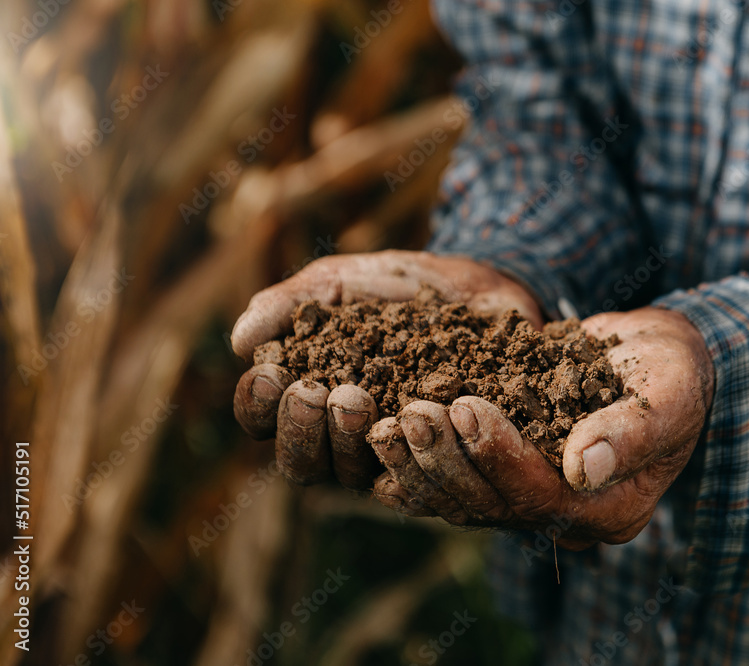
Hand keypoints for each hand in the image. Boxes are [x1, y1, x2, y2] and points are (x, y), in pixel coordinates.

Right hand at [231, 250, 541, 488]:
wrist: (485, 289)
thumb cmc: (403, 287)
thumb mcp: (344, 281)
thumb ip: (293, 303)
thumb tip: (239, 341)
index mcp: (307, 393)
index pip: (261, 419)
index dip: (255, 405)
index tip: (269, 374)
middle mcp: (342, 435)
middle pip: (300, 463)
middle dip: (299, 430)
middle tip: (313, 392)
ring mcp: (390, 452)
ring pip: (349, 476)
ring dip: (345, 440)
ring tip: (355, 395)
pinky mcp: (437, 459)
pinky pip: (414, 479)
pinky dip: (405, 453)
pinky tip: (409, 419)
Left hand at [370, 307, 714, 545]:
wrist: (652, 364)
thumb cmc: (671, 373)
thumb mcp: (670, 392)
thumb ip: (633, 431)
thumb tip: (583, 469)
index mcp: (611, 511)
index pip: (543, 496)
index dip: (500, 456)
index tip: (468, 405)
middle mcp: (565, 519)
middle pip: (490, 507)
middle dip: (446, 460)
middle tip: (411, 411)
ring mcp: (528, 500)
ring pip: (460, 500)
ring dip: (419, 461)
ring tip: (386, 418)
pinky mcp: (500, 476)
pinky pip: (449, 481)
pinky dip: (414, 460)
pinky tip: (379, 431)